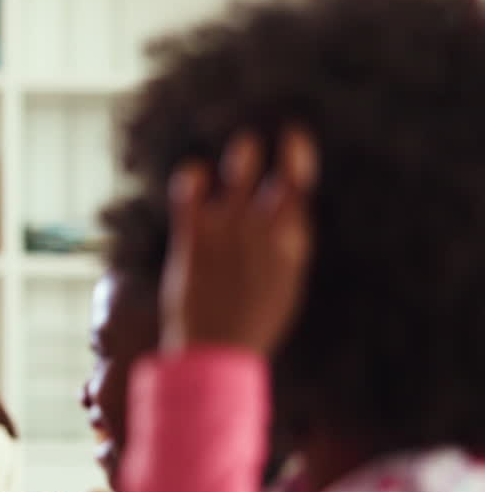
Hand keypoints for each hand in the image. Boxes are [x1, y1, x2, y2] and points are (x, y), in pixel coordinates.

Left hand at [159, 128, 316, 355]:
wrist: (215, 355)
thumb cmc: (248, 326)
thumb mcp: (282, 289)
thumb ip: (285, 252)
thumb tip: (288, 223)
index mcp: (291, 247)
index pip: (300, 192)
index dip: (299, 158)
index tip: (294, 136)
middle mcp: (265, 233)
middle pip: (278, 177)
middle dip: (276, 152)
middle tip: (266, 137)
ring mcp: (230, 232)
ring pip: (239, 175)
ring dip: (242, 155)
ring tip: (244, 145)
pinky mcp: (195, 238)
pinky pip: (192, 193)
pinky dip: (191, 177)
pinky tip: (192, 173)